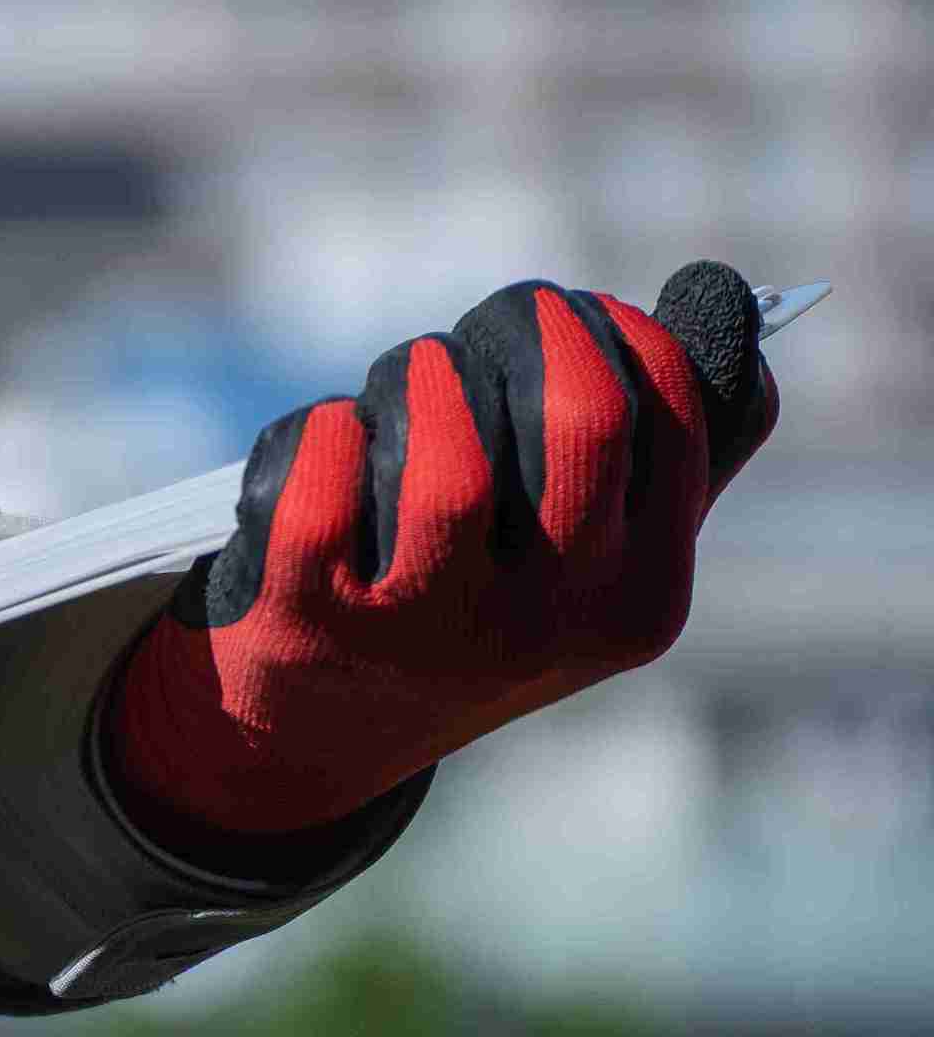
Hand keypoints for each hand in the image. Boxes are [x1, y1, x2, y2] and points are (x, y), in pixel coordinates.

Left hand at [106, 260, 782, 855]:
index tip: (567, 313)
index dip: (612, 330)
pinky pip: (328, 467)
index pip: (666, 415)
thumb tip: (725, 303)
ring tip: (405, 382)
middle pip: (580, 417)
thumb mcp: (587, 561)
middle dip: (528, 329)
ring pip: (450, 452)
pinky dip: (326, 426)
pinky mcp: (310, 614)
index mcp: (640, 600)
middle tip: (484, 331)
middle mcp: (546, 624)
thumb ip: (661, 453)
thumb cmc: (469, 605)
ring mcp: (427, 628)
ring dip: (420, 375)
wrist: (322, 733)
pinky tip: (333, 440)